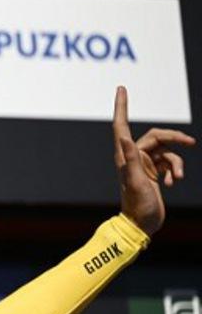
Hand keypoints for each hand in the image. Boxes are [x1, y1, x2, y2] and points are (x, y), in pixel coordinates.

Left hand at [113, 86, 194, 235]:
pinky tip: (172, 183)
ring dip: (176, 163)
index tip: (121, 88)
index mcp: (124, 155)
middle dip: (174, 138)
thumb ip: (131, 159)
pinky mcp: (153, 172)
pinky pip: (169, 162)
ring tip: (177, 178)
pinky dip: (175, 170)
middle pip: (156, 136)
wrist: (142, 225)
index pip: (121, 125)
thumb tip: (123, 136)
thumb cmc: (137, 206)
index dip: (122, 106)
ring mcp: (143, 164)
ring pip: (166, 150)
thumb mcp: (135, 182)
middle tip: (191, 143)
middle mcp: (132, 157)